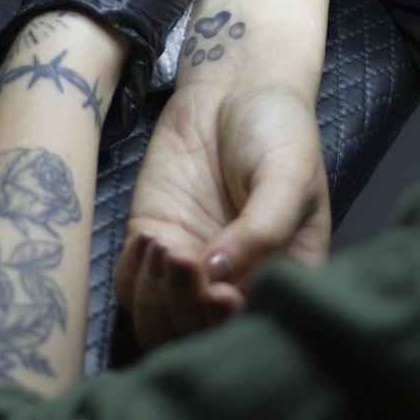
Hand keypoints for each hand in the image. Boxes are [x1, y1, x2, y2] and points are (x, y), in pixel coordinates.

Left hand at [113, 80, 329, 348]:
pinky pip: (130, 286)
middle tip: (185, 258)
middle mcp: (234, 282)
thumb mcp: (289, 174)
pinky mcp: (154, 240)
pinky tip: (150, 238)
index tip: (219, 292)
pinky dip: (133, 274)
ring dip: (156, 296)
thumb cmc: (278, 129)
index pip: (252, 328)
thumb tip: (218, 277)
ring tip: (166, 245)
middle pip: (199, 335)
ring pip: (158, 322)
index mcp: (280, 276)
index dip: (229, 325)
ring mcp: (190, 265)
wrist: (237, 84)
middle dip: (186, 308)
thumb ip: (262, 229)